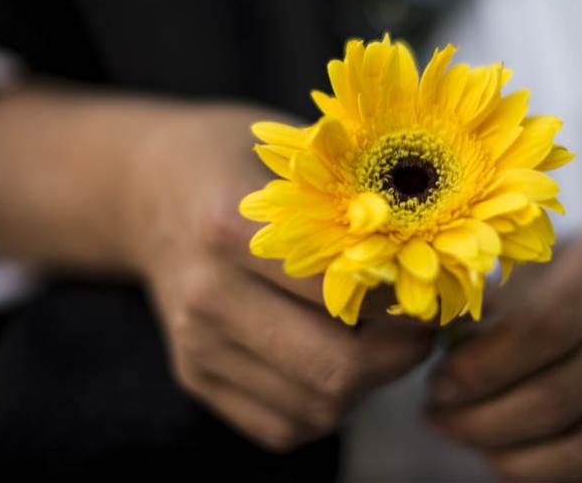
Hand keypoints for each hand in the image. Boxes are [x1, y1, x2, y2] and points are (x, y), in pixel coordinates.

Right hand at [125, 104, 433, 450]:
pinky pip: (282, 426)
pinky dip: (326, 407)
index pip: (341, 292)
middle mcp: (207, 297)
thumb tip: (434, 244)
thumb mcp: (288, 155)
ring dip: (367, 386)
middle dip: (397, 359)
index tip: (431, 289)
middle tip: (422, 330)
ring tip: (384, 345)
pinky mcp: (193, 376)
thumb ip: (350, 198)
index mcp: (229, 230)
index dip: (402, 300)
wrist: (147, 190)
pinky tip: (339, 364)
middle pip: (331, 368)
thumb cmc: (234, 162)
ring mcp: (195, 345)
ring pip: (313, 407)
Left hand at [427, 233, 581, 481]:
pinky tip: (513, 460)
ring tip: (469, 439)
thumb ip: (485, 297)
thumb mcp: (536, 260)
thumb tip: (425, 336)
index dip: (482, 367)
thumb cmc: (579, 273)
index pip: (545, 327)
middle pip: (560, 397)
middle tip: (438, 418)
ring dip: (510, 461)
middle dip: (481, 422)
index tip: (439, 382)